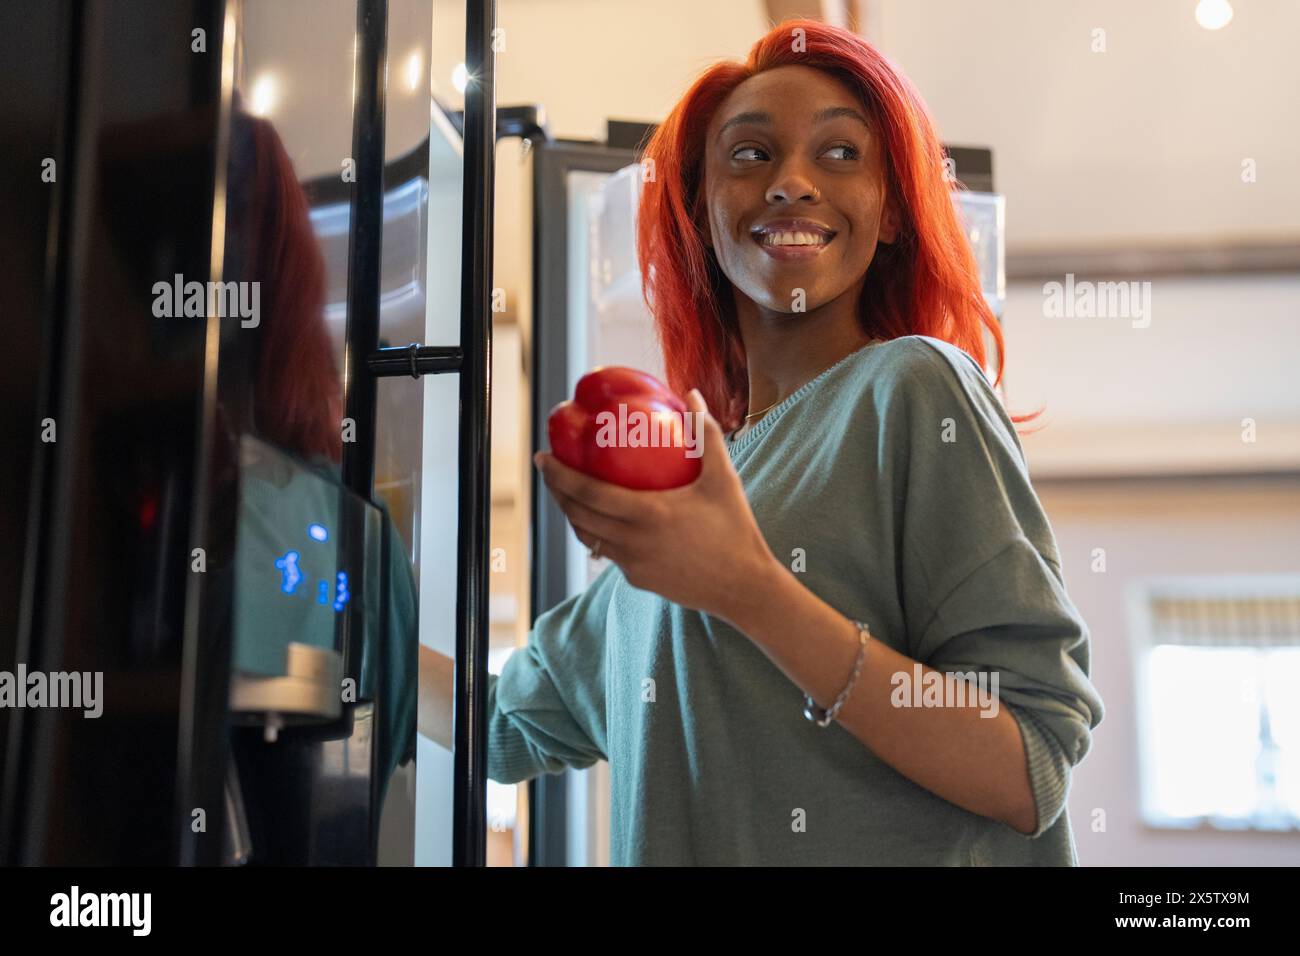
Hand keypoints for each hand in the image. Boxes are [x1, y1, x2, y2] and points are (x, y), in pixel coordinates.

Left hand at [533, 388, 779, 626]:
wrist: (744, 587)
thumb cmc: (735, 528)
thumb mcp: (723, 478)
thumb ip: (705, 433)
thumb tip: (690, 394)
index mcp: (648, 513)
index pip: (588, 492)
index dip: (558, 475)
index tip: (542, 456)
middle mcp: (632, 542)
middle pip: (577, 515)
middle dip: (556, 492)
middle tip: (550, 469)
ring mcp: (632, 565)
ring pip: (588, 537)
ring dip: (572, 514)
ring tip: (568, 493)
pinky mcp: (638, 579)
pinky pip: (608, 553)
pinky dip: (598, 533)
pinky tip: (602, 519)